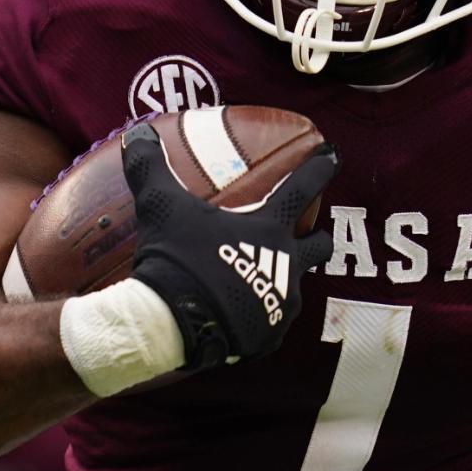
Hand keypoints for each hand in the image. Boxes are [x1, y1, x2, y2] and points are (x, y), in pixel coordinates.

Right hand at [120, 122, 337, 370]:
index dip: (320, 169)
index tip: (333, 157)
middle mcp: (286, 265)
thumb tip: (138, 133)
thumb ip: (151, 167)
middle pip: (320, 247)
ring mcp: (281, 305)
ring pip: (297, 289)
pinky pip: (272, 324)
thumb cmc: (174, 258)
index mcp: (269, 229)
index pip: (302, 189)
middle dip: (318, 238)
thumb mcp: (160, 206)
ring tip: (263, 281)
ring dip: (285, 281)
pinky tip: (242, 317)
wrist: (171, 324)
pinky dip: (260, 318)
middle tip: (307, 235)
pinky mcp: (270, 337)